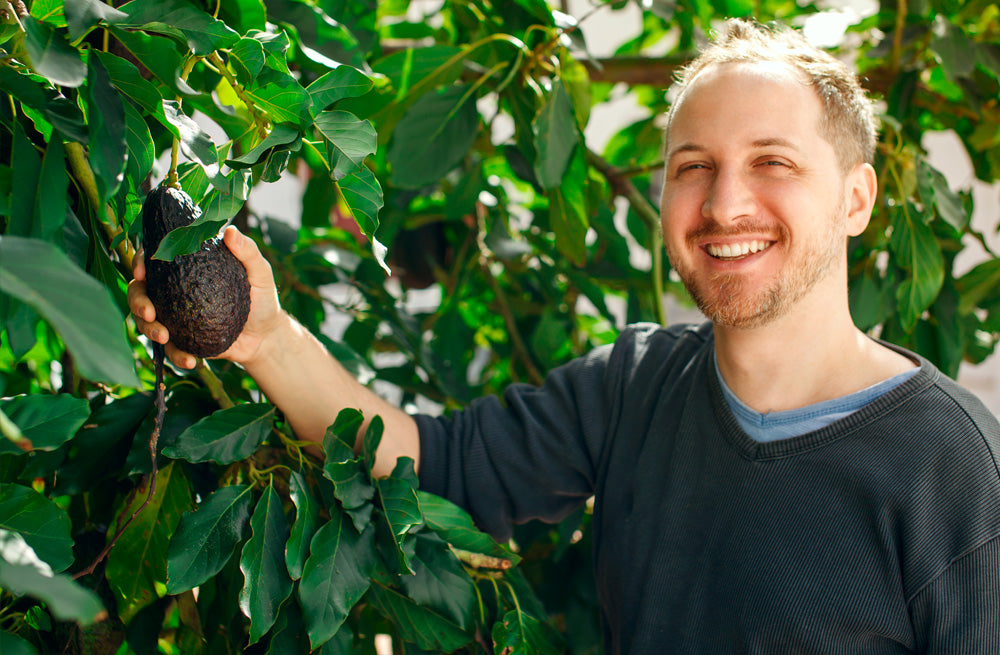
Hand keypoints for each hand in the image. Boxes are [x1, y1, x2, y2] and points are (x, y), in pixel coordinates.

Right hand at [127, 226, 283, 368]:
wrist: (266, 337)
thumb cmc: (262, 299)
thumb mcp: (259, 274)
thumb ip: (248, 252)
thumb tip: (229, 231)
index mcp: (187, 266)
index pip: (156, 257)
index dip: (141, 260)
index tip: (142, 272)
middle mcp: (174, 289)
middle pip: (140, 289)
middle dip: (136, 300)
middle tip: (149, 313)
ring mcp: (175, 316)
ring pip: (146, 320)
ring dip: (148, 329)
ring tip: (165, 338)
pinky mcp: (182, 340)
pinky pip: (170, 348)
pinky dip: (176, 355)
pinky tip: (190, 360)